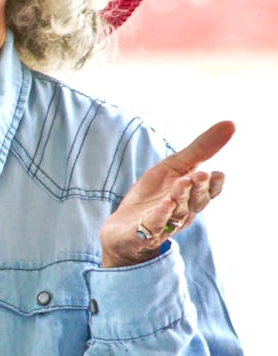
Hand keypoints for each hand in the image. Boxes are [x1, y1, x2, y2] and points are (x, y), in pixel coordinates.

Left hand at [99, 121, 234, 267]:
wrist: (123, 228)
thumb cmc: (154, 195)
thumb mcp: (175, 166)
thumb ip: (201, 149)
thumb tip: (231, 123)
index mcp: (191, 197)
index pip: (208, 193)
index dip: (214, 185)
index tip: (219, 173)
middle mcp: (181, 212)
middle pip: (194, 202)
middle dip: (198, 188)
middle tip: (200, 174)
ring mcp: (163, 224)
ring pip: (176, 212)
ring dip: (180, 197)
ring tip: (182, 182)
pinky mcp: (142, 232)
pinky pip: (153, 224)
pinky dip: (160, 215)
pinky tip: (164, 204)